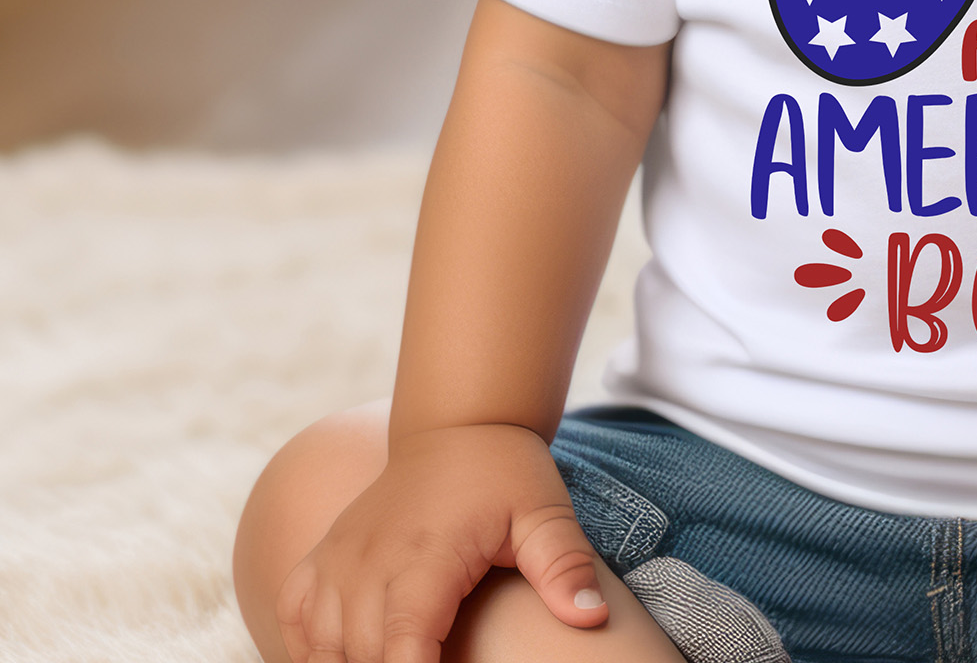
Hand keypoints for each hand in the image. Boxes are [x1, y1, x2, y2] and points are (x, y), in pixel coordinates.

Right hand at [274, 422, 608, 662]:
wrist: (458, 424)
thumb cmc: (504, 472)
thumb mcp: (544, 511)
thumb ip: (564, 566)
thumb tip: (594, 618)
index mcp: (425, 558)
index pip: (402, 649)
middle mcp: (368, 562)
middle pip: (363, 658)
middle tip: (437, 657)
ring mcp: (336, 559)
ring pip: (323, 648)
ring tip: (401, 653)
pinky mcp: (320, 557)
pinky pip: (294, 619)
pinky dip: (311, 649)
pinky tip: (345, 655)